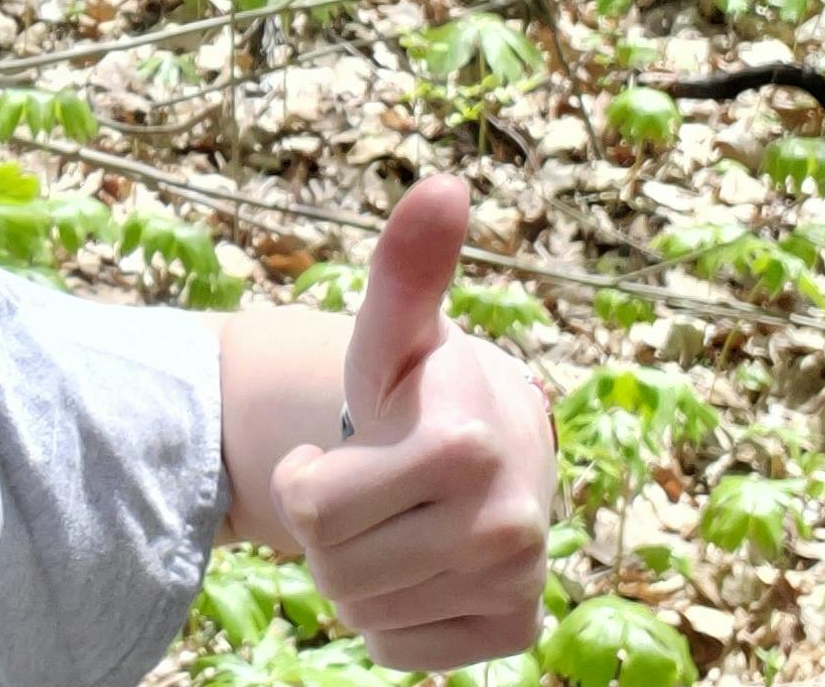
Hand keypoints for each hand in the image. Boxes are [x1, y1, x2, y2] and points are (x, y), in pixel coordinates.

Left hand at [268, 174, 557, 673]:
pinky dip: (392, 616)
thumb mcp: (392, 331)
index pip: (312, 509)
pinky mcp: (513, 628)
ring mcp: (517, 580)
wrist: (485, 443)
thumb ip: (406, 269)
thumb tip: (445, 185)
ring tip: (394, 517)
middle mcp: (507, 522)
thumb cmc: (416, 385)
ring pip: (362, 612)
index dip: (307, 480)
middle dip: (329, 528)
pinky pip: (399, 649)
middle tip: (365, 481)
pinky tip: (421, 563)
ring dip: (357, 571)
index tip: (347, 443)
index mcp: (465, 444)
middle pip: (332, 566)